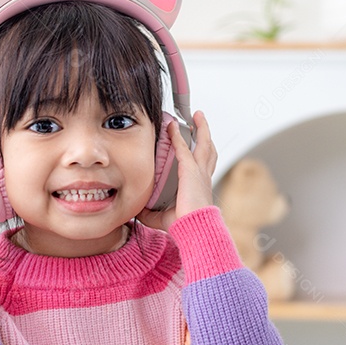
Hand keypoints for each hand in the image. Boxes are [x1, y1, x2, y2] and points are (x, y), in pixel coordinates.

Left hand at [138, 110, 216, 231]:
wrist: (194, 229)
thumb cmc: (183, 226)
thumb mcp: (162, 217)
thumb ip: (150, 210)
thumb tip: (137, 209)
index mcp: (199, 186)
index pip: (201, 164)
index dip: (198, 151)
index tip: (194, 141)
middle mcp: (202, 176)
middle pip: (208, 149)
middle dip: (205, 133)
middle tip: (200, 121)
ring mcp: (199, 172)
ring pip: (204, 144)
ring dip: (200, 128)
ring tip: (197, 116)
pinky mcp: (191, 170)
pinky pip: (183, 148)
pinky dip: (178, 136)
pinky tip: (172, 127)